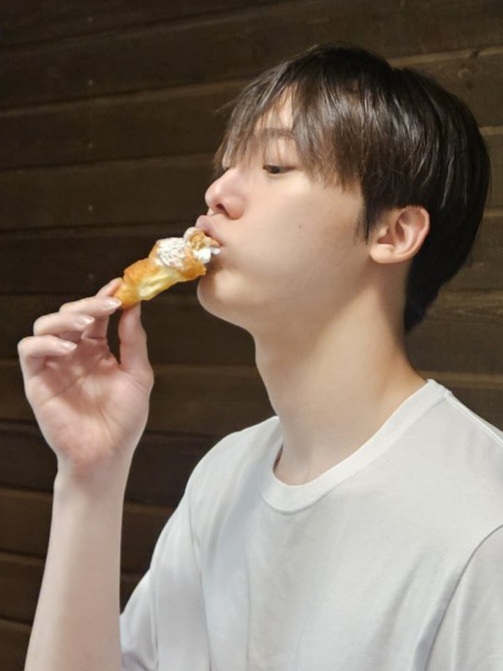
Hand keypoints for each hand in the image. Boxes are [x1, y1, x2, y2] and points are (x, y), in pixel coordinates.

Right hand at [18, 280, 153, 481]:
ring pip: (46, 325)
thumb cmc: (125, 419)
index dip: (105, 297)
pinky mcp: (37, 380)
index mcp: (97, 350)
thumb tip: (134, 306)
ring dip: (65, 317)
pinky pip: (30, 351)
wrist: (108, 454)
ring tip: (87, 321)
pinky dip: (46, 343)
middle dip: (89, 303)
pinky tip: (69, 348)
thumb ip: (133, 341)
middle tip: (109, 302)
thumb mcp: (138, 375)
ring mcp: (54, 365)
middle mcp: (73, 353)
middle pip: (70, 314)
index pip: (96, 315)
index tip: (120, 285)